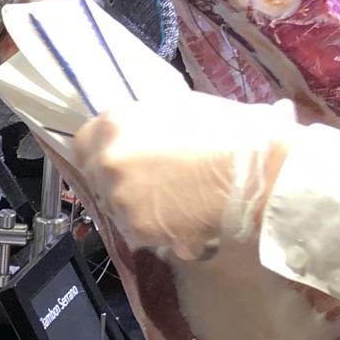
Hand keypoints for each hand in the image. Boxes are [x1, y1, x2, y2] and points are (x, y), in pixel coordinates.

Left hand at [52, 93, 294, 259]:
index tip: (117, 157)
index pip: (83, 141)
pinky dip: (153, 229)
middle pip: (96, 175)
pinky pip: (135, 230)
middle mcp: (108, 161)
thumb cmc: (230, 133)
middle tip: (152, 181)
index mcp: (115, 124)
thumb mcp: (181, 109)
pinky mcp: (136, 229)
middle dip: (118, 179)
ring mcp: (119, 198)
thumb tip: (138, 132)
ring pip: (115, 206)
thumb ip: (146, 123)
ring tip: (174, 201)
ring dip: (135, 206)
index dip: (101, 150)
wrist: (256, 174)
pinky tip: (181, 218)